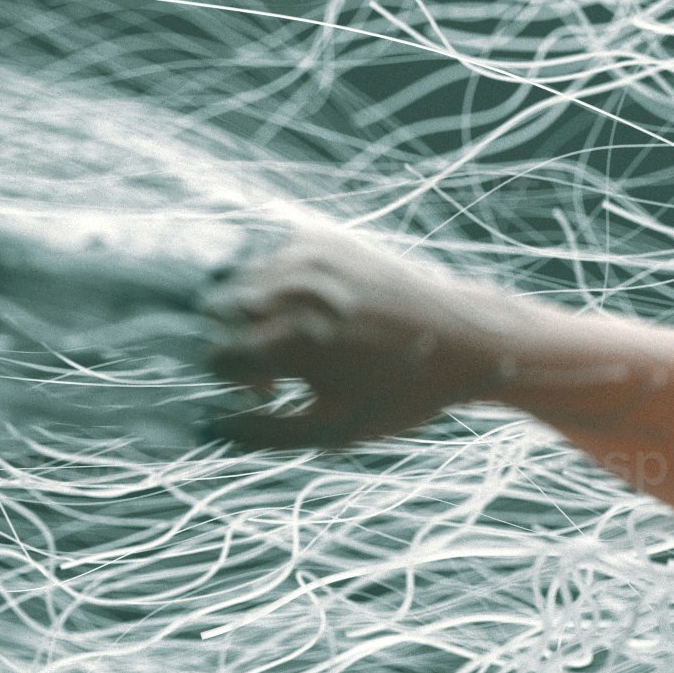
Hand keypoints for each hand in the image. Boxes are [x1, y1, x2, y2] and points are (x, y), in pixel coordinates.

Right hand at [201, 227, 516, 449]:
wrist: (465, 339)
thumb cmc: (399, 394)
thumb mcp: (331, 429)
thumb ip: (262, 433)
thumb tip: (208, 428)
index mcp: (292, 342)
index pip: (216, 356)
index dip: (232, 381)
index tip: (261, 392)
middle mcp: (293, 292)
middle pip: (218, 315)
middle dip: (234, 343)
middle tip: (274, 371)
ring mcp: (306, 259)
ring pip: (238, 282)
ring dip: (248, 313)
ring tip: (290, 342)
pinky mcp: (321, 239)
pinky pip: (268, 258)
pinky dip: (272, 284)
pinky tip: (303, 309)